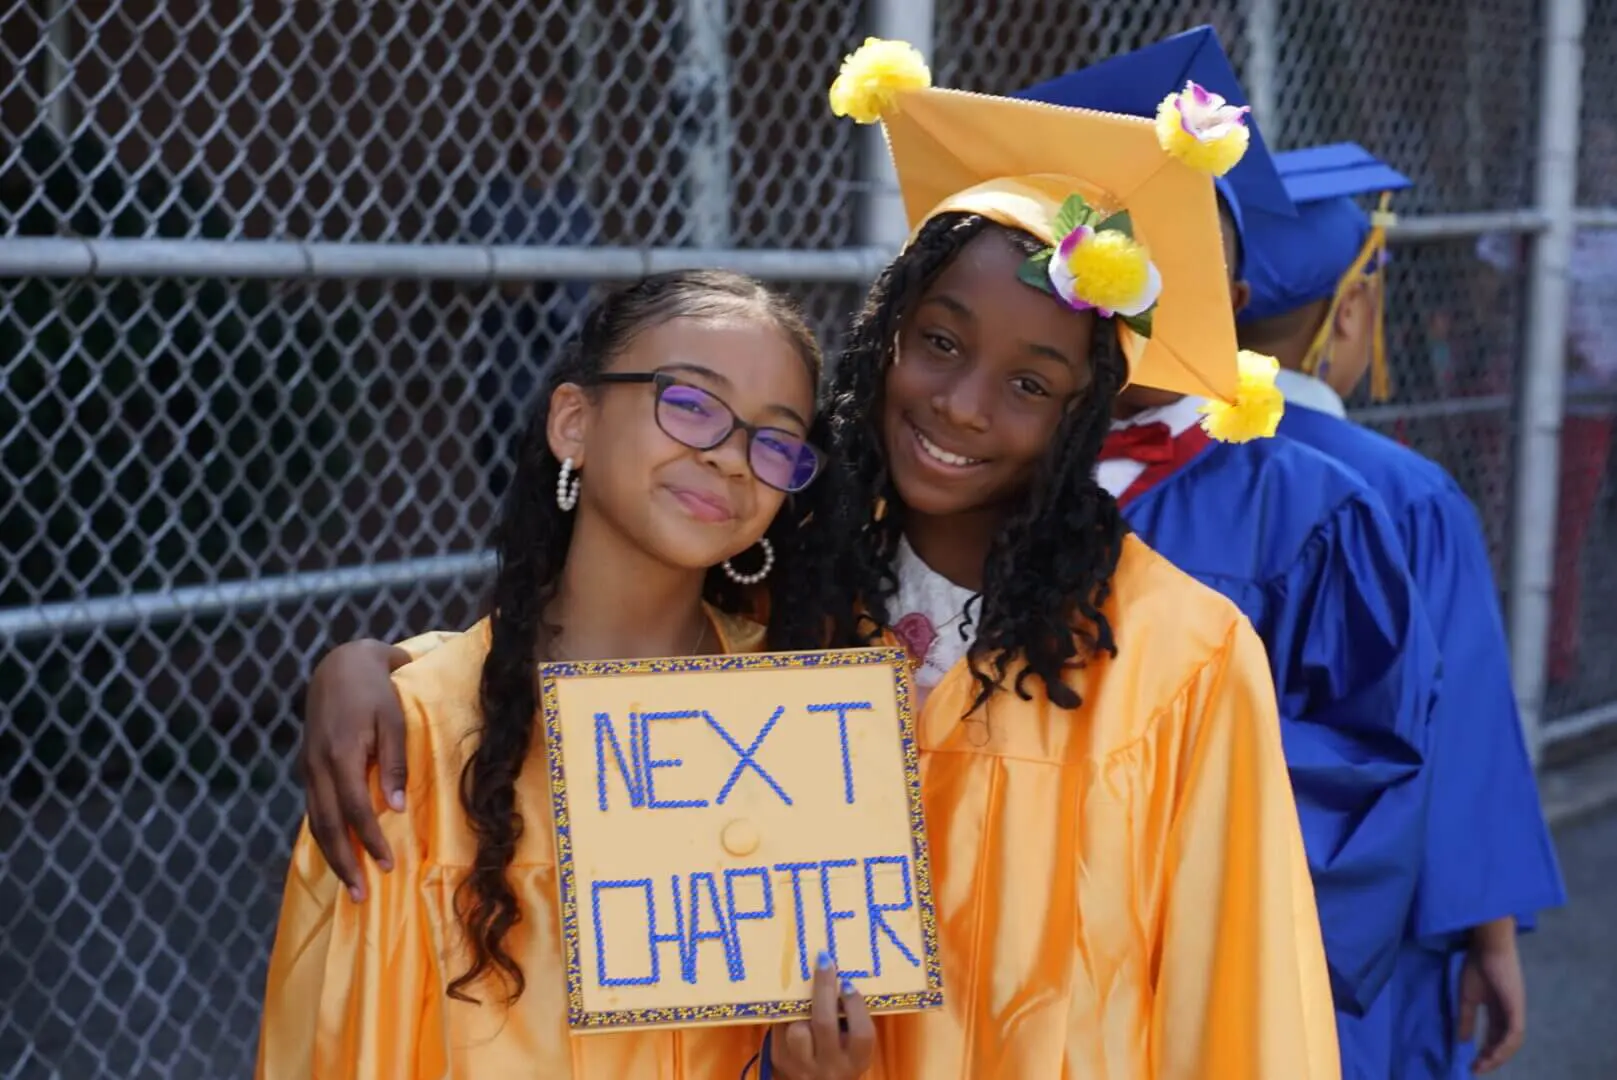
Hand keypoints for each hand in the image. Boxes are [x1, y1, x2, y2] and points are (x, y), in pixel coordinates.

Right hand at [297, 639, 412, 901]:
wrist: (339, 665)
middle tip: (361, 895)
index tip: (388, 865)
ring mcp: (307, 768)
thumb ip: (393, 763)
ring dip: (331, 855)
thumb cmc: (375, 690)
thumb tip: (398, 808)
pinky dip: (324, 834)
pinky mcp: (307, 767)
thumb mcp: (393, 719)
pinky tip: (337, 851)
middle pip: (327, 825)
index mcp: (340, 754)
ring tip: (350, 883)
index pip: (354, 809)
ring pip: (315, 821)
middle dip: (344, 863)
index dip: (370, 840)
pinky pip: (313, 809)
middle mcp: (316, 766)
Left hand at [768, 955, 874, 1078]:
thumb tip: (842, 975)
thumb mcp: (854, 1045)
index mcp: (856, 1060)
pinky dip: (786, 1011)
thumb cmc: (841, 1054)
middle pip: (824, 1023)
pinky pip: (780, 1029)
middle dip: (823, 988)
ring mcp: (803, 1066)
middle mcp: (831, 1066)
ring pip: (797, 1030)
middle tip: (824, 961)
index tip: (847, 982)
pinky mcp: (780, 1060)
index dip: (855, 1006)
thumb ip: (851, 1018)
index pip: (861, 1034)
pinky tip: (791, 1000)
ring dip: (801, 1007)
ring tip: (805, 990)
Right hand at [1459, 917, 1526, 1073]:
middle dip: (1492, 1058)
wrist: (1487, 945)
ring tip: (1483, 1064)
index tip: (1472, 1063)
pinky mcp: (1516, 1008)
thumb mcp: (1467, 996)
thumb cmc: (1477, 964)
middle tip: (1477, 1068)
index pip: (1496, 1035)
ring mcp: (1516, 1011)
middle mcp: (1511, 1013)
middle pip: (1505, 1042)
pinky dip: (1504, 1047)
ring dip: (1498, 1056)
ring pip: (1512, 1042)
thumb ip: (1467, 1018)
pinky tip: (1493, 1054)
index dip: (1486, 1050)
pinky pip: (1514, 1034)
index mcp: (1499, 1009)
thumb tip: (1462, 1040)